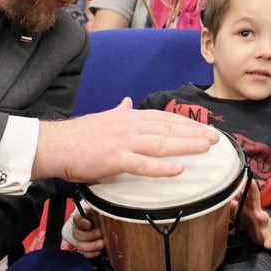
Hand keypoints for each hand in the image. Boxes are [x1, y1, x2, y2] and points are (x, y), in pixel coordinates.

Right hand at [33, 98, 218, 181]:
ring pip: (161, 142)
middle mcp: (130, 125)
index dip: (185, 122)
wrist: (56, 145)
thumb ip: (119, 110)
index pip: (163, 118)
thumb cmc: (78, 136)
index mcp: (128, 117)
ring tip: (205, 148)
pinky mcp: (115, 159)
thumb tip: (127, 101)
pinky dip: (162, 167)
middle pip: (168, 127)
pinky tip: (179, 169)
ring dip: (186, 144)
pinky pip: (143, 164)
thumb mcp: (104, 118)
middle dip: (194, 132)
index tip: (203, 126)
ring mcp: (123, 141)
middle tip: (215, 137)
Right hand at [71, 208, 103, 258]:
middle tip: (99, 234)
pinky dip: (91, 253)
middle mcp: (79, 229)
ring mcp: (81, 240)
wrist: (106, 227)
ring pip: (79, 245)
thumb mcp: (100, 213)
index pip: (76, 219)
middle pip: (76, 233)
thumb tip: (106, 212)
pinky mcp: (85, 249)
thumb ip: (99, 213)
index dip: (81, 222)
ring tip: (101, 244)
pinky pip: (84, 253)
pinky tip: (98, 251)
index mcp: (82, 218)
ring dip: (91, 245)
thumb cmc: (102, 219)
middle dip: (88, 235)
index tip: (89, 224)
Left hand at [231, 179, 270, 249]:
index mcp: (249, 204)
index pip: (246, 191)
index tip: (240, 174)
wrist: (264, 233)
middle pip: (255, 198)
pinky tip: (267, 245)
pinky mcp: (265, 234)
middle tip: (251, 182)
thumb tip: (218, 198)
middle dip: (253, 191)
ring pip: (264, 217)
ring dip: (263, 215)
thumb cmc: (247, 218)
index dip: (243, 183)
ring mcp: (262, 222)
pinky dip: (268, 241)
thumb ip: (230, 205)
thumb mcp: (239, 210)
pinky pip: (267, 237)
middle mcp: (256, 210)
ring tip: (261, 216)